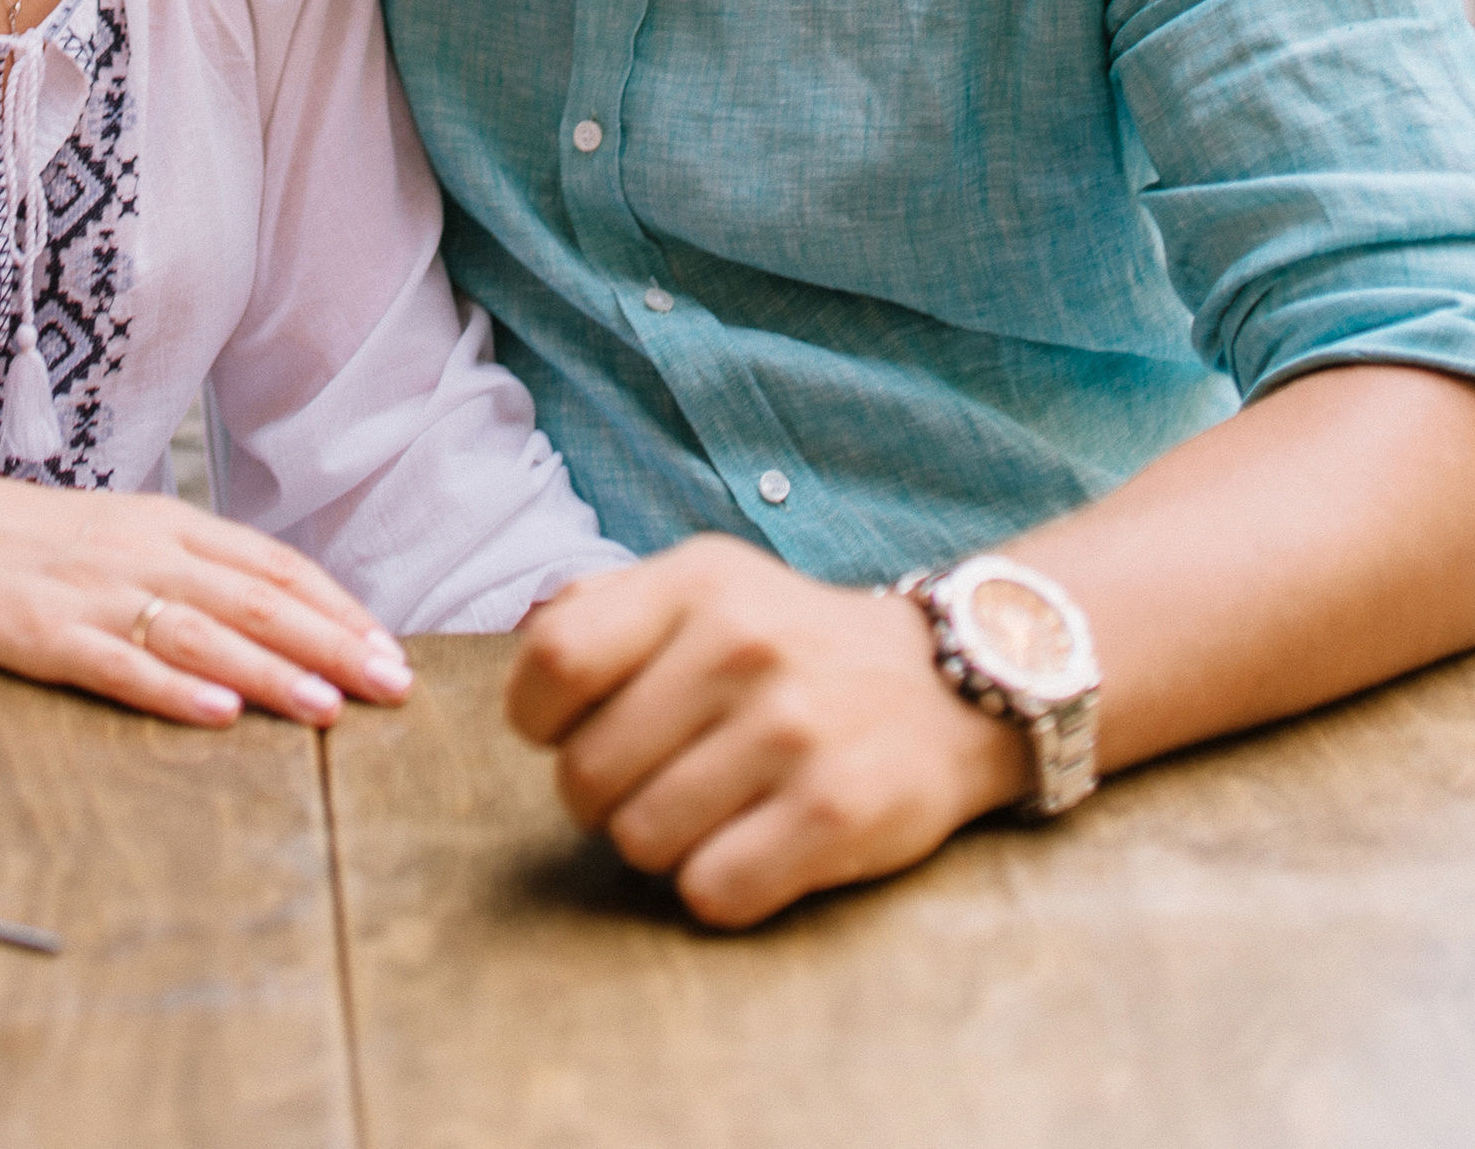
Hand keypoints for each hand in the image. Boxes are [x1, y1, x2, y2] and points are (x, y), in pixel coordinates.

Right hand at [0, 472, 416, 733]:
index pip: (272, 565)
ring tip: (329, 706)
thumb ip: (186, 569)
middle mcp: (141, 550)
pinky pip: (119, 661)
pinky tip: (217, 710)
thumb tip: (266, 612)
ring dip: (272, 671)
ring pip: (203, 631)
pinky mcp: (44, 632)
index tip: (389, 648)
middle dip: (331, 643)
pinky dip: (173, 686)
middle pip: (255, 598)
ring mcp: (93, 591)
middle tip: (391, 685)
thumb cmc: (23, 542)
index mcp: (164, 523)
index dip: (336, 607)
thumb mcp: (116, 538)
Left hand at [505, 536, 1024, 926]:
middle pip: (586, 774)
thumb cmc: (791, 647)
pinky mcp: (833, 813)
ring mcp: (790, 730)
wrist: (946, 688)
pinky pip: (711, 891)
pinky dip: (716, 886)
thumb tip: (529, 663)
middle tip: (652, 781)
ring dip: (660, 845)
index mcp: (695, 583)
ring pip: (640, 842)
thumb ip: (607, 609)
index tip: (572, 730)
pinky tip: (752, 845)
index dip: (539, 719)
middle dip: (601, 798)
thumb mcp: (705, 587)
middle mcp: (740, 647)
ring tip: (708, 808)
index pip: (554, 661)